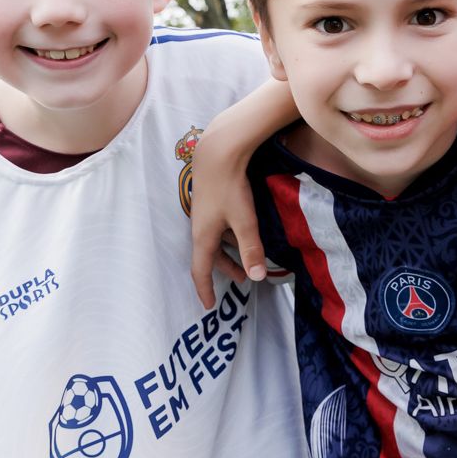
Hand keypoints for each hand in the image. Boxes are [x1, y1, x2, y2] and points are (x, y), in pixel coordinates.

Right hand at [189, 123, 266, 308]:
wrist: (218, 152)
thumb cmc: (230, 186)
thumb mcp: (244, 220)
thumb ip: (251, 248)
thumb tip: (256, 278)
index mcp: (203, 236)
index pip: (200, 271)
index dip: (204, 290)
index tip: (209, 305)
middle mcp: (200, 227)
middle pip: (209, 256)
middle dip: (224, 269)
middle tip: (241, 279)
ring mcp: (204, 213)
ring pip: (215, 240)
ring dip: (229, 252)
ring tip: (246, 257)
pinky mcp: (211, 200)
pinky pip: (217, 226)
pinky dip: (229, 236)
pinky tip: (243, 229)